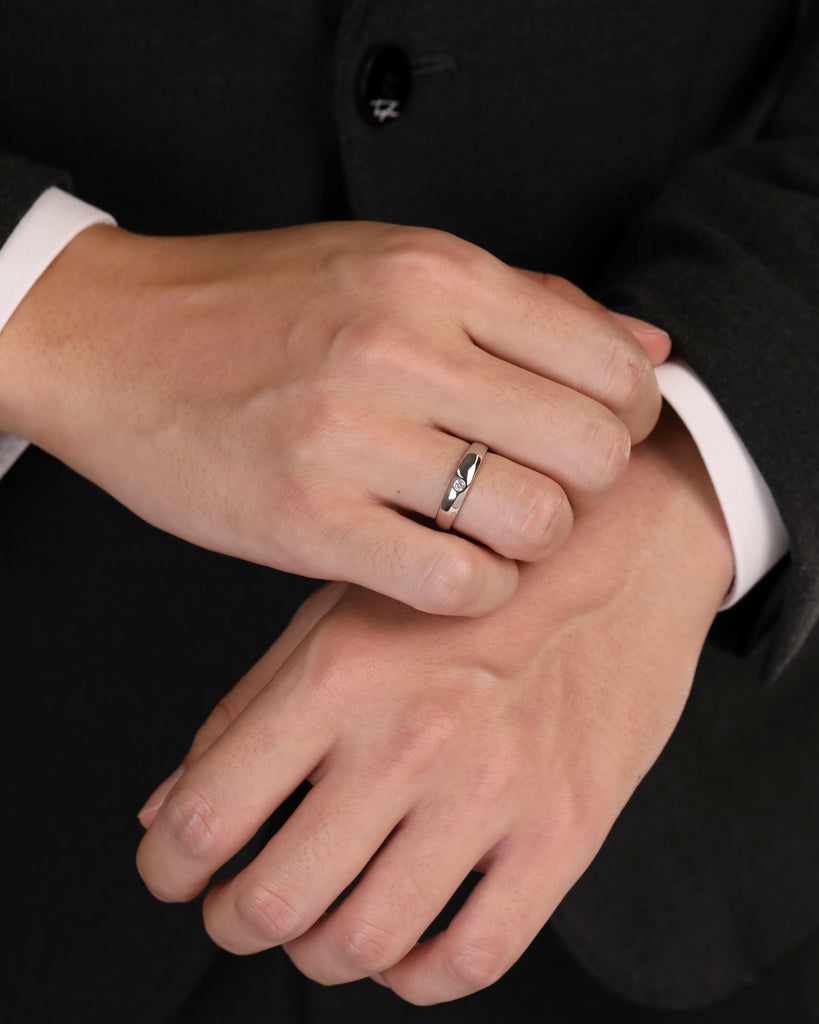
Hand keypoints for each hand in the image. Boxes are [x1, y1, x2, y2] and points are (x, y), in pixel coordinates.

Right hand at [0, 221, 667, 614]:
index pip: (610, 366)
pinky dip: (473, 587)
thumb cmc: (261, 305)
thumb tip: (649, 349)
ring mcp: (349, 436)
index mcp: (435, 273)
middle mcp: (401, 346)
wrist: (113, 339)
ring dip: (529, 542)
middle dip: (585, 486)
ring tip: (486, 528)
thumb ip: (531, 304)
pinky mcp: (306, 519)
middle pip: (590, 452)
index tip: (588, 437)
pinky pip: (455, 581)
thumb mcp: (395, 264)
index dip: (626, 418)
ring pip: (534, 522)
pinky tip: (443, 563)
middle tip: (540, 486)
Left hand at [136, 407, 732, 1003]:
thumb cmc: (464, 583)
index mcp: (339, 674)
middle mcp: (409, 739)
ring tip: (314, 923)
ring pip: (363, 943)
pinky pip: (473, 956)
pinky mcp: (565, 831)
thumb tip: (166, 812)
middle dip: (231, 919)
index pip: (206, 815)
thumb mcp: (342, 611)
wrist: (619, 551)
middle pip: (274, 900)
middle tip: (235, 905)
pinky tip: (400, 948)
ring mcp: (494, 791)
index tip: (172, 871)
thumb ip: (248, 709)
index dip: (165, 865)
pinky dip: (416, 976)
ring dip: (315, 951)